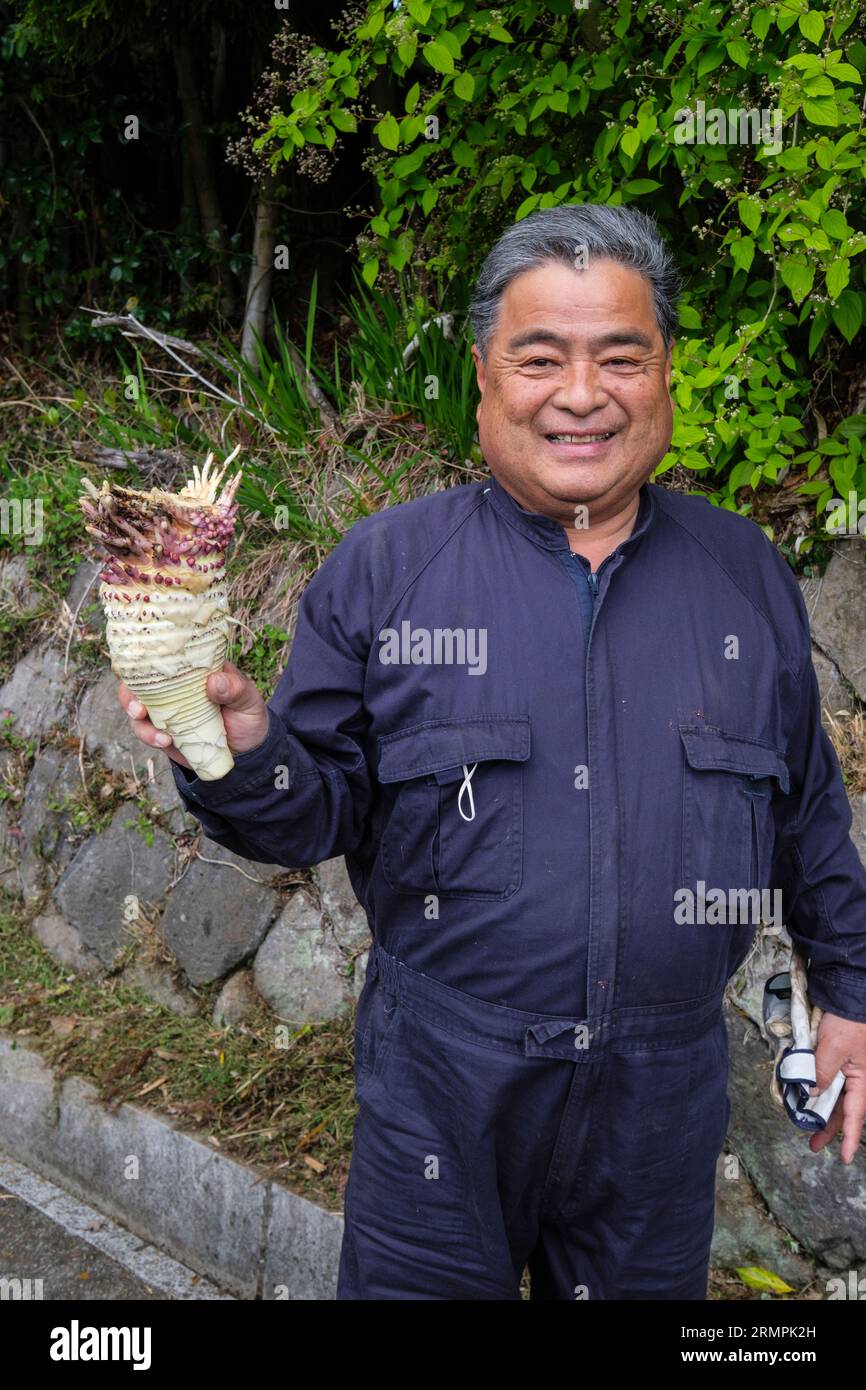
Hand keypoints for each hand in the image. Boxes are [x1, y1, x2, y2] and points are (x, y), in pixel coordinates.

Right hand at [118, 660, 269, 766]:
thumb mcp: (248, 700)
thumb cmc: (247, 716)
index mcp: (191, 668)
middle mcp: (173, 686)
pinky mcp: (163, 731)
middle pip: (138, 682)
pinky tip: (168, 742)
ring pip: (136, 708)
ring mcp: (165, 709)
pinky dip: (150, 737)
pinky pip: (146, 731)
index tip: (138, 665)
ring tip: (161, 737)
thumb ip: (236, 689)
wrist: (247, 751)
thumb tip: (214, 680)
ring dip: (139, 721)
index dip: (144, 656)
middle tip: (138, 709)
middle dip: (129, 694)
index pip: (163, 655)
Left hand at [808, 1011, 865, 1162]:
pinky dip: (816, 1091)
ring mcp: (845, 1069)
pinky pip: (826, 1080)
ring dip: (820, 1111)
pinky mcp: (834, 1059)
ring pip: (833, 1096)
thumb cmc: (848, 1023)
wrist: (848, 998)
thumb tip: (812, 1094)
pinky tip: (806, 1097)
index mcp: (861, 1080)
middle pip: (842, 1109)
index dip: (851, 1137)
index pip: (855, 1115)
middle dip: (829, 1128)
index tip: (846, 1158)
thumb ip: (821, 1073)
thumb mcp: (833, 1049)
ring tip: (807, 1126)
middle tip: (814, 1145)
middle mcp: (855, 1078)